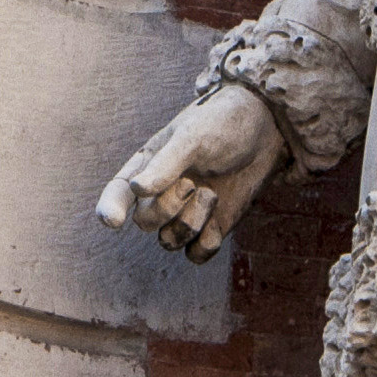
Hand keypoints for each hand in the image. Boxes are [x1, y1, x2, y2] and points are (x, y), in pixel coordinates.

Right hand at [94, 86, 286, 261]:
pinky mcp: (212, 227)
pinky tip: (218, 224)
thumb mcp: (193, 137)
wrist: (265, 130)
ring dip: (190, 223)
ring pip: (170, 240)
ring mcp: (187, 212)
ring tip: (211, 193)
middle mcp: (162, 193)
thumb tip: (136, 189)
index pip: (118, 193)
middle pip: (146, 222)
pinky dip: (205, 244)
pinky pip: (196, 253)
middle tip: (193, 183)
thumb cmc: (223, 123)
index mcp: (148, 166)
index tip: (113, 221)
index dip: (110, 209)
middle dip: (167, 207)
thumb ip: (166, 164)